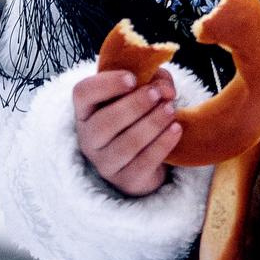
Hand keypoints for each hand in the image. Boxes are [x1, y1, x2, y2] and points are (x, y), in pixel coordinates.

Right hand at [71, 67, 184, 196]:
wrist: (149, 156)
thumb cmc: (141, 116)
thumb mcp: (145, 91)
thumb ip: (155, 82)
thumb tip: (166, 90)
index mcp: (86, 111)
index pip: (83, 93)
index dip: (106, 84)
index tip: (132, 78)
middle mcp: (89, 138)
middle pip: (104, 122)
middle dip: (134, 105)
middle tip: (157, 94)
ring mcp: (105, 163)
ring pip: (126, 145)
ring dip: (151, 124)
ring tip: (170, 110)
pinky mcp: (126, 180)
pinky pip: (144, 163)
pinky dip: (162, 144)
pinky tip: (176, 129)